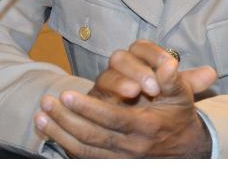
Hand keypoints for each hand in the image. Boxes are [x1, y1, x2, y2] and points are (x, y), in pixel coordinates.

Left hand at [35, 40, 216, 157]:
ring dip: (60, 133)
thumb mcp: (181, 96)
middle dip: (66, 119)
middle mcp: (132, 148)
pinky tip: (52, 133)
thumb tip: (168, 64)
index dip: (88, 108)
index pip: (112, 119)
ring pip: (84, 150)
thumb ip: (172, 80)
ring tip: (41, 116)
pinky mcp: (115, 165)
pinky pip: (86, 160)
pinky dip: (66, 146)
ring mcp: (122, 160)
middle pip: (92, 136)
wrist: (187, 149)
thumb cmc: (179, 116)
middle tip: (47, 101)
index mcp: (146, 128)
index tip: (67, 93)